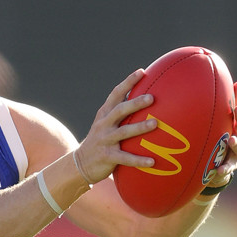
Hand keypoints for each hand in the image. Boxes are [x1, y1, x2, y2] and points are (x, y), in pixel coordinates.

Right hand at [74, 69, 155, 184]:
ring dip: (140, 127)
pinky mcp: (107, 157)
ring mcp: (105, 140)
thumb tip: (143, 99)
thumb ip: (119, 113)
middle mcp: (104, 125)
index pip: (115, 94)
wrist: (80, 164)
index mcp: (104, 114)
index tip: (142, 72)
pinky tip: (152, 162)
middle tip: (152, 98)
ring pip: (123, 132)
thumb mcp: (104, 124)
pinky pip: (125, 158)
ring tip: (155, 123)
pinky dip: (138, 160)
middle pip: (120, 110)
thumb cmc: (99, 141)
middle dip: (135, 103)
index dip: (128, 82)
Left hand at [205, 81, 236, 188]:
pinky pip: (229, 168)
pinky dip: (225, 169)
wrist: (213, 171)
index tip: (236, 85)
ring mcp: (236, 153)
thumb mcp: (204, 131)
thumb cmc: (208, 145)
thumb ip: (198, 118)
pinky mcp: (230, 167)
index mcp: (232, 126)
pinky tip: (220, 170)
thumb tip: (182, 96)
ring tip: (231, 139)